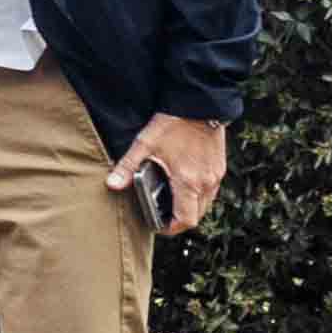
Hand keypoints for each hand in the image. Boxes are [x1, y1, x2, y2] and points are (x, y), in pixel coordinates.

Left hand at [111, 111, 229, 234]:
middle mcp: (206, 183)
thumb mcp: (145, 144)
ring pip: (205, 204)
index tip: (158, 226)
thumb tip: (112, 185)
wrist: (200, 104)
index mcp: (188, 182)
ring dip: (190, 208)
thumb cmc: (173, 123)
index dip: (171, 228)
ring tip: (171, 202)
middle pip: (197, 216)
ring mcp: (216, 176)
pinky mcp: (219, 168)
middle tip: (162, 216)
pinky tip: (183, 185)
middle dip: (179, 220)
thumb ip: (128, 167)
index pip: (185, 220)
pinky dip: (198, 195)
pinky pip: (211, 191)